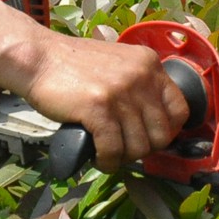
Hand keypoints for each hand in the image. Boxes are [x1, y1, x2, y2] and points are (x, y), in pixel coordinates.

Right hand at [19, 34, 188, 172]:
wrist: (38, 57)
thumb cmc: (72, 64)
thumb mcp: (118, 63)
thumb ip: (138, 84)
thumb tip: (153, 124)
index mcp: (149, 64)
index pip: (180, 109)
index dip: (168, 131)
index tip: (151, 139)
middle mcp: (141, 76)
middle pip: (161, 134)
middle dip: (143, 149)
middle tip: (124, 149)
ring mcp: (120, 91)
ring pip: (138, 146)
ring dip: (123, 158)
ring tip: (108, 154)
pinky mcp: (98, 107)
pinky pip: (113, 149)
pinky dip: (107, 161)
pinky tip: (99, 158)